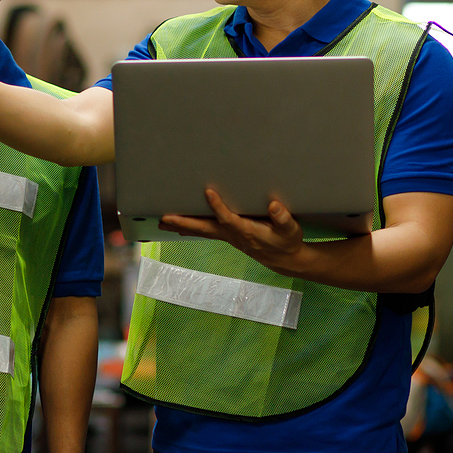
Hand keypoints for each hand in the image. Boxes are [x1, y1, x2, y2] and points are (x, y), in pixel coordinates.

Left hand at [159, 188, 306, 275]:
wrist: (285, 260)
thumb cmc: (287, 242)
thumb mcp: (290, 230)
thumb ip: (283, 218)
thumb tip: (274, 206)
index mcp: (248, 232)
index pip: (229, 219)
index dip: (218, 207)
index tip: (208, 192)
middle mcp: (234, 236)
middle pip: (205, 229)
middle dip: (184, 223)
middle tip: (164, 218)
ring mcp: (229, 237)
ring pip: (202, 231)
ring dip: (182, 226)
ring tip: (162, 222)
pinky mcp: (228, 236)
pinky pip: (206, 232)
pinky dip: (191, 228)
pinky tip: (178, 227)